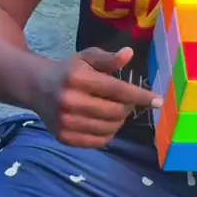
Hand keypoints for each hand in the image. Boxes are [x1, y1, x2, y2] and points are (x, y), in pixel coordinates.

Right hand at [32, 46, 161, 148]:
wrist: (38, 88)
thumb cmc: (70, 71)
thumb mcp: (87, 58)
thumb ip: (108, 58)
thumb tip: (129, 54)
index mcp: (78, 78)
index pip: (117, 90)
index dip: (140, 96)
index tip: (158, 101)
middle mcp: (70, 101)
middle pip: (115, 112)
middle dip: (127, 107)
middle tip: (126, 101)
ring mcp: (66, 122)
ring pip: (109, 128)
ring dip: (119, 121)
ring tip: (114, 111)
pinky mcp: (65, 138)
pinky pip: (98, 141)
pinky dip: (108, 133)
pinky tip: (104, 122)